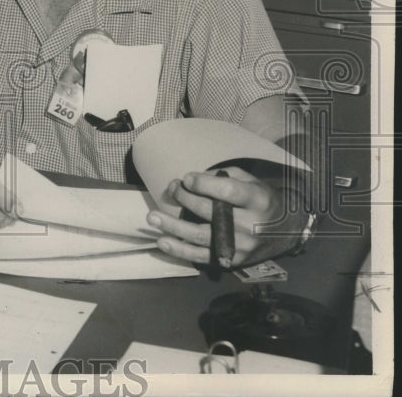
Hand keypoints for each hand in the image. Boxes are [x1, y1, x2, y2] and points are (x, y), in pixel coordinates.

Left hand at [146, 166, 305, 266]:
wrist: (286, 232)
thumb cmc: (261, 200)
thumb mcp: (249, 181)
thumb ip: (222, 178)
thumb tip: (192, 180)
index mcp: (257, 200)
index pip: (228, 192)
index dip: (203, 184)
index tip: (186, 178)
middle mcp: (250, 225)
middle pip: (209, 212)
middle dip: (185, 198)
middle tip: (171, 188)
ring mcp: (241, 246)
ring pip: (201, 236)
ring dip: (173, 227)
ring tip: (152, 217)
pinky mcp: (232, 261)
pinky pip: (202, 256)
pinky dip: (180, 250)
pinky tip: (163, 241)